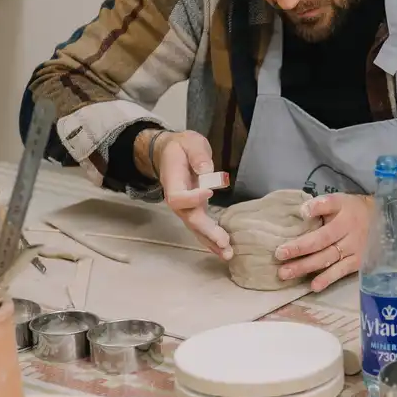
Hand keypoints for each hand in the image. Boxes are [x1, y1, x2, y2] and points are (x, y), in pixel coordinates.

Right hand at [139, 129, 232, 258]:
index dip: (192, 198)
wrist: (169, 153)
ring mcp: (185, 207)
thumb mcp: (189, 142)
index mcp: (173, 181)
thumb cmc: (181, 147)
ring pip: (196, 228)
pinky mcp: (194, 210)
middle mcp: (177, 199)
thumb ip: (197, 156)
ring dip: (211, 242)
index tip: (210, 191)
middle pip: (189, 219)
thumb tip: (207, 171)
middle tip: (224, 244)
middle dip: (207, 232)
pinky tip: (224, 250)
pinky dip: (212, 239)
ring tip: (227, 254)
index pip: (178, 197)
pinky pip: (201, 227)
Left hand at [274, 193, 373, 291]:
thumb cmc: (352, 210)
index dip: (310, 222)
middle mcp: (349, 233)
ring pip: (327, 259)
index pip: (325, 218)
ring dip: (306, 267)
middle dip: (299, 249)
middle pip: (321, 242)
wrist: (383, 222)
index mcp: (343, 215)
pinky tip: (314, 286)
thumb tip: (302, 211)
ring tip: (285, 273)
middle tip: (279, 255)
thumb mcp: (340, 200)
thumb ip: (321, 205)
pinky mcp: (358, 263)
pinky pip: (340, 272)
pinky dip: (327, 279)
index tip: (294, 226)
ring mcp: (354, 250)